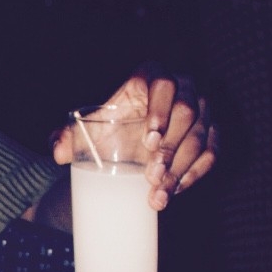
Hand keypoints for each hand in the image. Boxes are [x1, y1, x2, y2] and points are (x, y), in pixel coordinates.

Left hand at [51, 69, 218, 209]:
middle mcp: (184, 87)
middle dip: (171, 148)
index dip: (160, 110)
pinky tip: (176, 191)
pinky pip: (213, 152)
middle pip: (188, 112)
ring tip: (159, 195)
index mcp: (152, 76)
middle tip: (151, 177)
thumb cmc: (109, 126)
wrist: (128, 139)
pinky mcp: (212, 132)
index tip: (148, 141)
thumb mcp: (89, 127)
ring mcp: (203, 110)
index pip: (164, 84)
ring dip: (182, 168)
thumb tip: (58, 152)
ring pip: (203, 136)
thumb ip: (68, 135)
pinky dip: (195, 173)